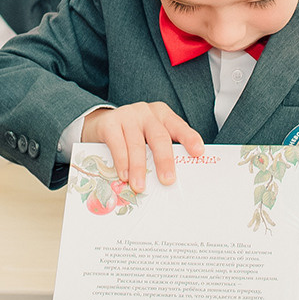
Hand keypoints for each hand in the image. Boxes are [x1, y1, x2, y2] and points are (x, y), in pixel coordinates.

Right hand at [79, 102, 202, 188]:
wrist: (99, 123)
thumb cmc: (132, 135)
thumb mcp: (149, 137)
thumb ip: (160, 150)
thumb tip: (170, 180)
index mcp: (162, 115)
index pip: (178, 127)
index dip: (189, 138)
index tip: (198, 152)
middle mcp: (147, 112)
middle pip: (159, 137)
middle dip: (164, 160)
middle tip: (168, 180)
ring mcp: (128, 115)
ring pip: (137, 144)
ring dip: (139, 168)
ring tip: (140, 186)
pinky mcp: (109, 123)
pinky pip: (117, 144)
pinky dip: (121, 162)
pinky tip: (124, 175)